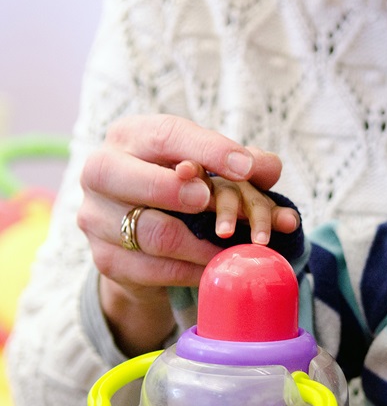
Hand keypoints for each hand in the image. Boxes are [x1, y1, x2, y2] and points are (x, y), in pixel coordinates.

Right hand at [76, 114, 284, 355]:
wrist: (146, 240)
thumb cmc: (187, 189)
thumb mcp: (215, 170)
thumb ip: (246, 165)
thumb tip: (271, 167)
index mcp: (131, 136)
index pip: (166, 135)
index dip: (207, 150)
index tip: (245, 168)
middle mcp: (102, 171)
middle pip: (129, 177)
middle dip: (174, 190)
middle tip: (210, 201)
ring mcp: (97, 217)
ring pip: (149, 232)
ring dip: (197, 243)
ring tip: (231, 246)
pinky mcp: (105, 258)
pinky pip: (151, 269)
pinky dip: (190, 271)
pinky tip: (216, 269)